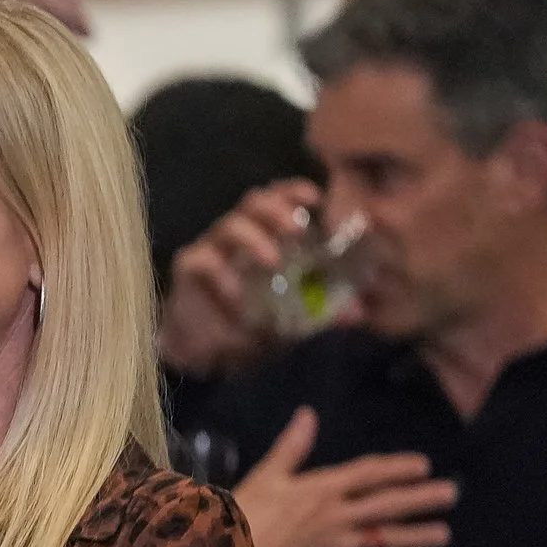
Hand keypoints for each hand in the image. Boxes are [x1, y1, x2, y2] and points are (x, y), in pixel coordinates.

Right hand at [159, 180, 326, 377]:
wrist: (205, 354)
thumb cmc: (251, 324)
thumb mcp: (295, 320)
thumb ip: (323, 312)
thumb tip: (359, 313)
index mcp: (265, 237)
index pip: (278, 200)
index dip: (294, 192)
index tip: (316, 197)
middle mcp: (238, 237)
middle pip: (253, 203)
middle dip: (277, 209)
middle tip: (297, 228)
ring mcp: (211, 250)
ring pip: (229, 226)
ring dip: (254, 238)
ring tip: (273, 260)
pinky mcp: (188, 268)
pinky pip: (202, 260)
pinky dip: (221, 273)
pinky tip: (236, 295)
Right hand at [233, 408, 455, 546]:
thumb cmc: (242, 511)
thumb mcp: (267, 474)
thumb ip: (292, 446)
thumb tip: (308, 414)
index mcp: (323, 487)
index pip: (369, 473)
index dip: (398, 468)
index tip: (423, 465)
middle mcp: (338, 514)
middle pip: (388, 504)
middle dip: (422, 499)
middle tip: (451, 495)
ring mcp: (338, 546)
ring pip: (386, 539)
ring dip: (417, 537)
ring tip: (443, 535)